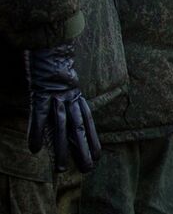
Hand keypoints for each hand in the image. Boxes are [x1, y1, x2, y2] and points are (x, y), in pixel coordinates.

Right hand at [25, 44, 99, 172]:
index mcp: (77, 98)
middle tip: (87, 170)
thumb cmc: (57, 63)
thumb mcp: (67, 82)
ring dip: (60, 148)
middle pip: (78, 129)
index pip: (88, 123)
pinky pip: (38, 116)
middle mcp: (69, 100)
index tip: (98, 158)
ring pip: (60, 127)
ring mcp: (55, 98)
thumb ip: (69, 97)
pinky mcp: (40, 93)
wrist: (52, 42)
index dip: (93, 141)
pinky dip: (36, 132)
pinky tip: (34, 148)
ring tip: (59, 168)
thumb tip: (68, 110)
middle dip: (83, 151)